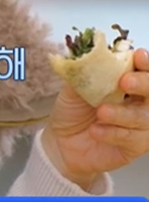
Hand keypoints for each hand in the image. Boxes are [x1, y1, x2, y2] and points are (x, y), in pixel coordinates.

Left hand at [44, 48, 148, 189]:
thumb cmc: (72, 112)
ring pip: (145, 117)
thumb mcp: (73, 89)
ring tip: (101, 111)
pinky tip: (97, 130)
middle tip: (125, 82)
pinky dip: (114, 133)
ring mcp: (139, 124)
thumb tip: (85, 55)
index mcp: (126, 82)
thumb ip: (84, 73)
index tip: (138, 56)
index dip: (145, 63)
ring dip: (123, 113)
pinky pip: (133, 139)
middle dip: (144, 83)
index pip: (143, 69)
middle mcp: (138, 102)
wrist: (61, 142)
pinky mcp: (135, 146)